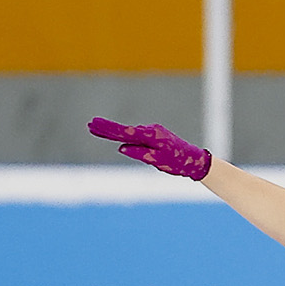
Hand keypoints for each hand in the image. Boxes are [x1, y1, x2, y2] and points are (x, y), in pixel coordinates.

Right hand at [88, 117, 213, 180]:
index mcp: (150, 136)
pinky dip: (123, 133)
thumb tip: (122, 147)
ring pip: (129, 132)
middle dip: (106, 128)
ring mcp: (151, 132)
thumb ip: (140, 153)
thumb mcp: (158, 161)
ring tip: (97, 128)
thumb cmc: (178, 162)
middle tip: (90, 124)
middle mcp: (150, 131)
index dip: (108, 130)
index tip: (95, 125)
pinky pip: (135, 134)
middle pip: (124, 130)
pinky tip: (115, 133)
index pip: (125, 133)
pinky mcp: (153, 135)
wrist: (194, 159)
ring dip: (113, 130)